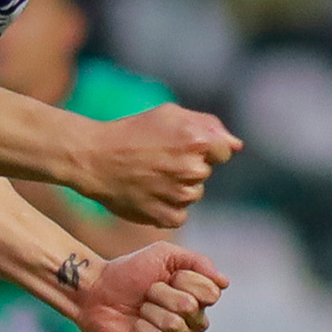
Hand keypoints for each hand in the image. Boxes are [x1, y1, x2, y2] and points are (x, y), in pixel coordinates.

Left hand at [68, 242, 228, 331]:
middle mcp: (193, 322)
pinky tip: (135, 328)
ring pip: (176, 327)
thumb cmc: (130, 271)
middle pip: (192, 309)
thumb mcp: (165, 254)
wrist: (97, 290)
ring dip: (151, 312)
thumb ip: (198, 262)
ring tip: (140, 309)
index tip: (166, 276)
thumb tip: (225, 283)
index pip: (211, 293)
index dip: (185, 281)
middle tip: (147, 293)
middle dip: (163, 295)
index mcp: (199, 298)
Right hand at [75, 105, 239, 226]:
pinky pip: (180, 214)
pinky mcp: (167, 216)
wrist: (95, 158)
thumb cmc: (133, 132)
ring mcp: (180, 195)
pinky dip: (167, 207)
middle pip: (205, 174)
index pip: (224, 152)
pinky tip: (149, 193)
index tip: (180, 147)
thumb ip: (209, 126)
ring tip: (151, 177)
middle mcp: (193, 169)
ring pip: (193, 195)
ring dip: (178, 188)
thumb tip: (236, 146)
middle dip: (189, 168)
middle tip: (159, 161)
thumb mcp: (170, 114)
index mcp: (198, 141)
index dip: (204, 149)